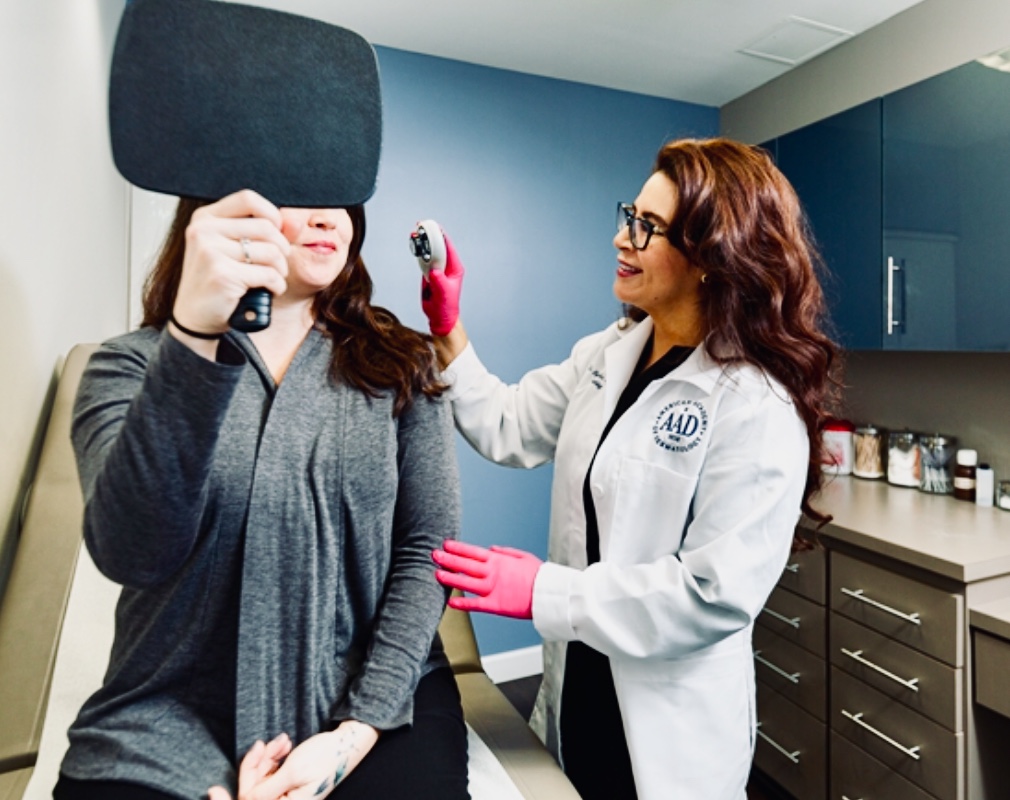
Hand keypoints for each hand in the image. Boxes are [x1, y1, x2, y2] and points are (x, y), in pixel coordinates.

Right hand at [172, 189, 292, 339]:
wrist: (195, 317)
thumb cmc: (215, 281)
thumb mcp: (226, 247)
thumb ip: (252, 230)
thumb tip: (293, 221)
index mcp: (204, 218)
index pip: (248, 198)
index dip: (272, 214)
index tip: (278, 233)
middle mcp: (204, 231)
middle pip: (266, 227)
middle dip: (282, 248)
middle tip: (279, 264)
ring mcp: (210, 252)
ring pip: (271, 252)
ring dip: (281, 270)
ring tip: (273, 279)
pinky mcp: (222, 274)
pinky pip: (269, 275)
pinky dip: (277, 285)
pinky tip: (270, 291)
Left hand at [208, 721, 378, 799]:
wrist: (347, 743)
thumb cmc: (326, 756)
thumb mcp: (293, 772)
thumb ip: (264, 793)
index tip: (211, 789)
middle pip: (252, 792)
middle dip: (255, 766)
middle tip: (264, 743)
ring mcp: (286, 796)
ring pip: (260, 781)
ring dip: (266, 758)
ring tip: (281, 740)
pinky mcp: (287, 785)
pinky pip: (270, 775)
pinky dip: (273, 759)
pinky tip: (283, 744)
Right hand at [421, 231, 463, 335]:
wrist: (439, 316)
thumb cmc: (446, 306)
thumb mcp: (444, 293)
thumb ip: (439, 281)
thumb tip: (434, 270)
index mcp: (455, 268)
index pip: (449, 248)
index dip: (441, 236)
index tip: (434, 228)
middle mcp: (447, 267)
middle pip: (438, 247)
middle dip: (430, 236)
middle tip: (422, 226)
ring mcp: (437, 269)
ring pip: (430, 252)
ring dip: (423, 243)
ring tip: (415, 234)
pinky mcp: (429, 273)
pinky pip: (423, 260)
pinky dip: (418, 253)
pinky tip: (414, 245)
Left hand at [432, 539, 541, 618]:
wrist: (549, 595)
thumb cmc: (539, 575)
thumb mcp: (524, 557)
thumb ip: (506, 552)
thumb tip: (491, 548)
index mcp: (499, 560)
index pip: (472, 552)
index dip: (457, 548)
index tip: (445, 544)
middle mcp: (492, 573)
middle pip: (465, 565)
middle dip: (448, 559)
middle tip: (433, 555)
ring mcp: (492, 589)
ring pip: (465, 582)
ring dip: (450, 578)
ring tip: (436, 574)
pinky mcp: (495, 606)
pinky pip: (475, 604)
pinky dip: (462, 603)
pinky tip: (450, 602)